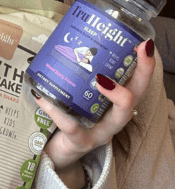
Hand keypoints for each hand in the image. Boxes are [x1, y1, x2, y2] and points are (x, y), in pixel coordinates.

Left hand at [33, 40, 154, 171]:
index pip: (138, 81)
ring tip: (101, 78)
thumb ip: (80, 71)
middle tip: (138, 52)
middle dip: (142, 74)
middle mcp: (115, 116)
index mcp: (116, 101)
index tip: (145, 43)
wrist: (60, 149)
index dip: (145, 64)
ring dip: (115, 95)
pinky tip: (43, 96)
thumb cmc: (74, 115)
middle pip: (137, 96)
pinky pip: (73, 127)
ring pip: (118, 117)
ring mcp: (102, 131)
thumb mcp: (81, 93)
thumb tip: (67, 38)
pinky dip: (57, 111)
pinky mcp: (81, 142)